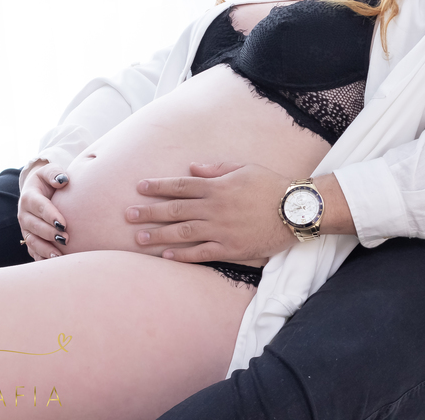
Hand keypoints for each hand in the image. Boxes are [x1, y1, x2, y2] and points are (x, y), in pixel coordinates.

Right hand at [17, 163, 69, 260]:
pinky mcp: (29, 238)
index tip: (64, 224)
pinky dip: (41, 257)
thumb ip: (55, 173)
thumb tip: (63, 180)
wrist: (38, 190)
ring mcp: (25, 228)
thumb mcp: (50, 171)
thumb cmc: (48, 180)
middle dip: (49, 233)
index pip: (39, 206)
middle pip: (34, 226)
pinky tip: (53, 263)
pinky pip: (33, 250)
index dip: (50, 215)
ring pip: (32, 241)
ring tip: (59, 255)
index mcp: (29, 197)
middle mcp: (24, 214)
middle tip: (66, 239)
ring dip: (44, 249)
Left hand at [126, 162, 297, 262]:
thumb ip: (217, 168)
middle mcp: (215, 208)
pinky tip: (166, 256)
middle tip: (128, 215)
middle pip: (175, 210)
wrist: (296, 210)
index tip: (140, 187)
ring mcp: (221, 230)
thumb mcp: (245, 168)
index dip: (159, 187)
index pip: (181, 186)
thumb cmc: (272, 185)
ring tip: (138, 238)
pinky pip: (202, 253)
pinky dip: (183, 255)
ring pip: (183, 233)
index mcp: (217, 187)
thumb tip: (192, 169)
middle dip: (149, 212)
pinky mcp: (231, 248)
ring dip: (159, 236)